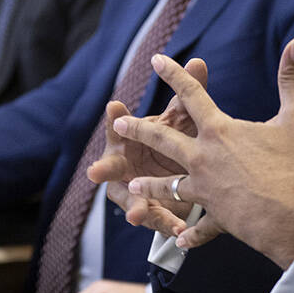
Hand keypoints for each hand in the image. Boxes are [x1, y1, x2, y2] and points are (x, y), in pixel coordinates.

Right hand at [87, 58, 207, 236]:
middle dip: (103, 169)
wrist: (175, 172)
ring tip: (136, 214)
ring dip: (133, 206)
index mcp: (126, 137)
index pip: (117, 125)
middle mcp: (121, 163)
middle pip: (109, 166)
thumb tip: (198, 61)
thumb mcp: (180, 118)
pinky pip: (154, 218)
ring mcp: (130, 188)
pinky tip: (178, 231)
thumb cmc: (171, 138)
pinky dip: (165, 224)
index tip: (115, 106)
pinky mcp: (145, 209)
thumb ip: (188, 94)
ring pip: (128, 199)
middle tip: (94, 171)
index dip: (116, 117)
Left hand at [114, 38, 293, 268]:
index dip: (175, 75)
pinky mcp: (217, 218)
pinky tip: (181, 239)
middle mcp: (204, 159)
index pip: (192, 95)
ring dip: (151, 186)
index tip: (157, 60)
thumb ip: (293, 78)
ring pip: (170, 186)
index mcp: (220, 131)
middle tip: (120, 125)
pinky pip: (200, 226)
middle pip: (164, 140)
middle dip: (140, 130)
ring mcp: (206, 190)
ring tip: (133, 187)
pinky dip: (191, 233)